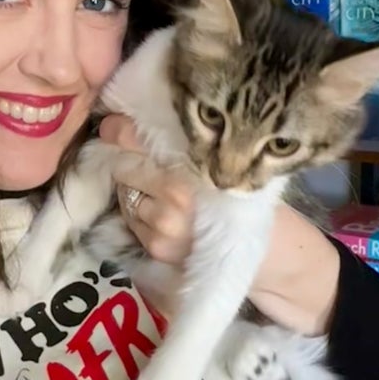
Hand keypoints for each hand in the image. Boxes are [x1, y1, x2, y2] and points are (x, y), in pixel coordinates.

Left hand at [97, 116, 339, 335]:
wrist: (269, 255)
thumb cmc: (251, 203)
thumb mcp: (226, 166)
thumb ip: (189, 150)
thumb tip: (147, 124)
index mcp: (193, 173)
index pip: (140, 145)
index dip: (120, 131)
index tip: (109, 124)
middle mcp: (173, 200)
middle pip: (126, 168)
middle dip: (128, 161)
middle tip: (138, 158)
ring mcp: (161, 228)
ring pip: (125, 195)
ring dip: (132, 189)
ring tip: (153, 188)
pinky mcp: (156, 249)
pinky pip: (131, 220)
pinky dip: (137, 211)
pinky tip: (159, 210)